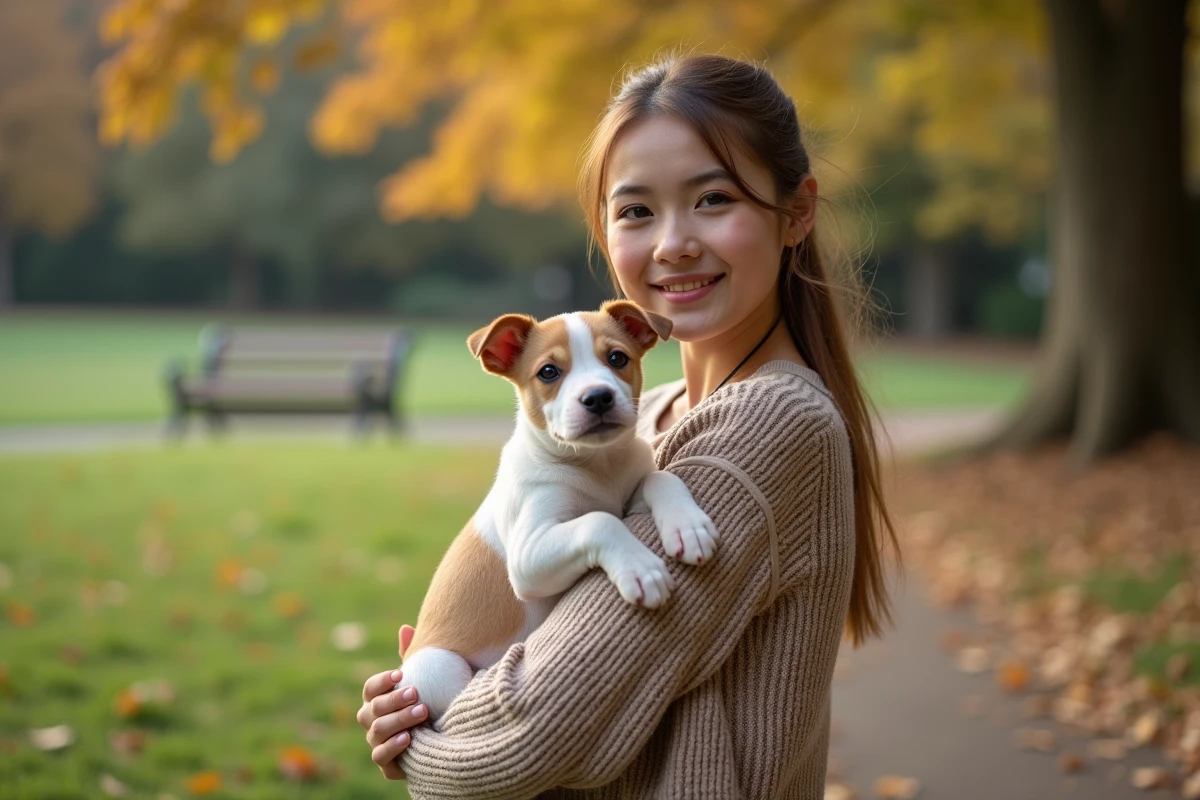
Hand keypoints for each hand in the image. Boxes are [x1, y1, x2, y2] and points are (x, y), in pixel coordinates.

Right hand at [357, 626, 427, 779]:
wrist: (440, 737)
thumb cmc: (428, 701)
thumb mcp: (424, 678)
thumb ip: (412, 657)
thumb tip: (405, 628)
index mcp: (376, 699)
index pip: (370, 688)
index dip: (382, 681)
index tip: (400, 674)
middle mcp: (371, 720)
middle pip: (373, 709)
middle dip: (393, 700)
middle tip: (416, 693)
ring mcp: (375, 742)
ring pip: (377, 731)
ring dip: (398, 720)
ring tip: (421, 712)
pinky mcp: (386, 764)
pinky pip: (381, 756)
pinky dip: (392, 747)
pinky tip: (409, 738)